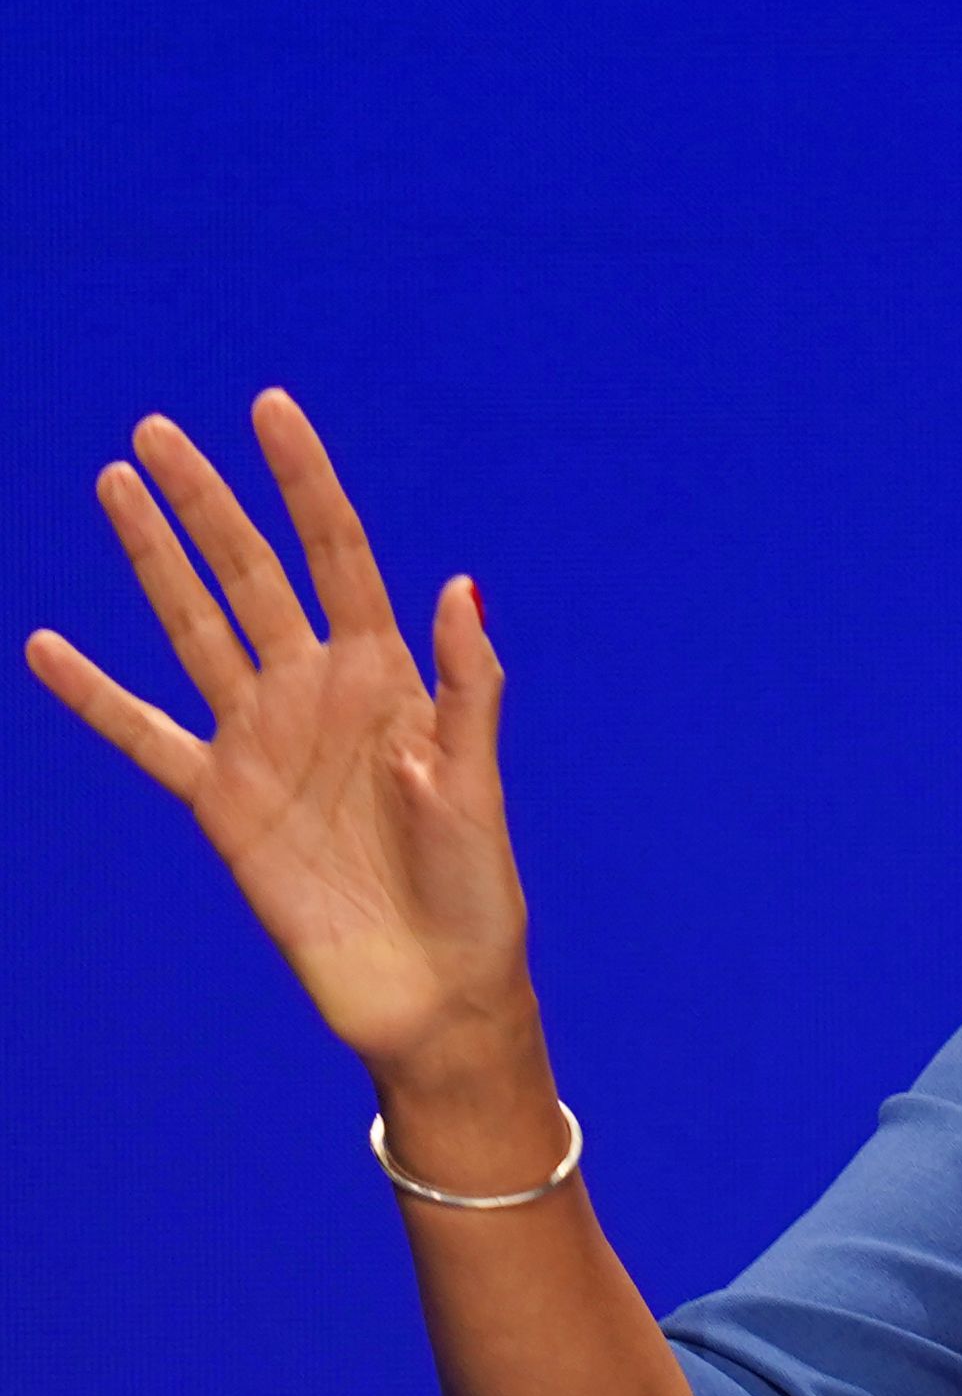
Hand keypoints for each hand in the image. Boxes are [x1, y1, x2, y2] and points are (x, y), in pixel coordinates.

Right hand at [25, 389, 533, 1080]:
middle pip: (252, 575)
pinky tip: (48, 648)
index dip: (305, 484)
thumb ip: (467, 686)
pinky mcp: (220, 802)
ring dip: (153, 560)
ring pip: (194, 629)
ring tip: (112, 485)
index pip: (340, 557)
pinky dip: (94, 696)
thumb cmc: (475, 888)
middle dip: (208, 503)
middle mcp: (318, 694)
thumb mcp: (477, 783)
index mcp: (388, 678)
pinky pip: (145, 735)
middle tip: (155, 432)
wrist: (430, 987)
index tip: (270, 408)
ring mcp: (262, 741)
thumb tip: (459, 584)